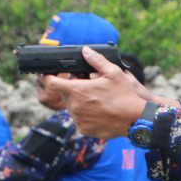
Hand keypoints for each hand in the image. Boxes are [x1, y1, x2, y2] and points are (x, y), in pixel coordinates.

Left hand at [47, 47, 172, 137]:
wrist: (134, 119)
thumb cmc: (124, 95)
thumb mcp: (113, 73)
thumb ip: (96, 60)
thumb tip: (85, 51)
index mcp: (78, 91)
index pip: (52, 83)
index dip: (47, 78)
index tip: (47, 75)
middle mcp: (75, 107)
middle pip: (65, 95)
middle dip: (72, 90)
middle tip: (87, 87)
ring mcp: (78, 120)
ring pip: (72, 108)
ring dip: (79, 103)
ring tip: (96, 101)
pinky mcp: (84, 130)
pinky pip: (79, 120)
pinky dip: (85, 116)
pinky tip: (98, 112)